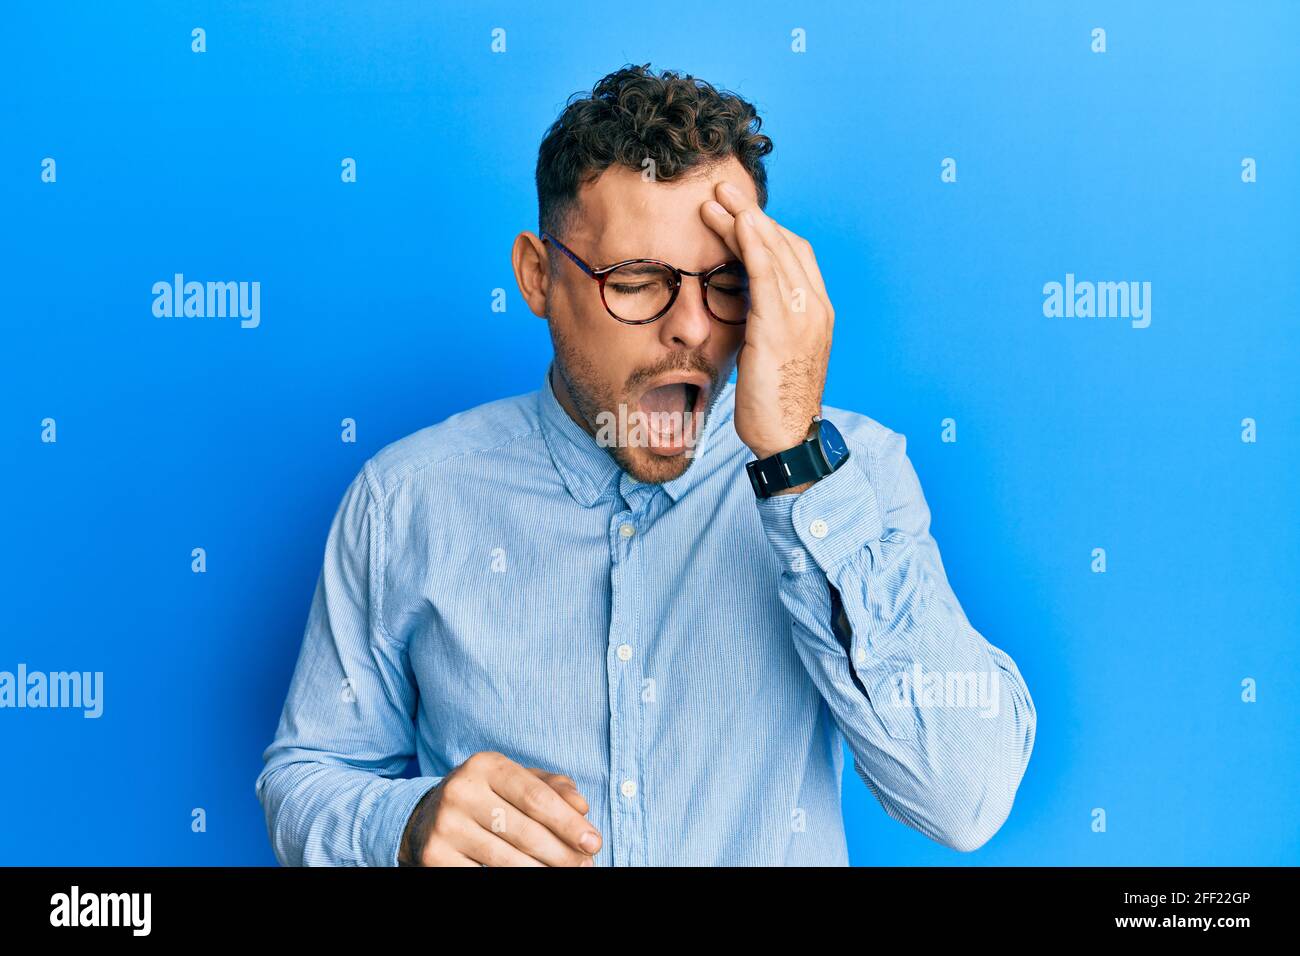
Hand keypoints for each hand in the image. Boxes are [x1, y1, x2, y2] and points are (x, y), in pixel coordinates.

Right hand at [398, 751, 601, 865]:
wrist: (427, 817)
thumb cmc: (489, 797)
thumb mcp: (518, 781)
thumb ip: (553, 789)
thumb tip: (581, 808)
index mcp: (486, 765)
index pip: (536, 798)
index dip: (568, 823)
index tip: (594, 842)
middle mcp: (462, 791)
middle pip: (525, 832)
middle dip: (562, 854)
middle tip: (586, 865)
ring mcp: (446, 826)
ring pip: (507, 860)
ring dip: (544, 872)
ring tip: (566, 873)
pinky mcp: (435, 857)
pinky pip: (483, 876)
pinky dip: (513, 880)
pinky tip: (533, 877)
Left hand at [701, 180, 833, 468]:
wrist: (787, 439)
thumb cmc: (774, 403)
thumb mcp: (771, 354)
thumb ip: (764, 322)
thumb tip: (741, 303)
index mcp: (815, 312)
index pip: (794, 255)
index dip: (766, 230)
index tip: (738, 213)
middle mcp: (815, 308)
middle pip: (785, 245)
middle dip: (752, 215)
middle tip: (723, 190)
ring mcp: (803, 316)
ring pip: (775, 253)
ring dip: (746, 220)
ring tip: (717, 199)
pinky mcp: (781, 328)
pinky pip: (768, 275)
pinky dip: (753, 245)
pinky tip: (737, 224)